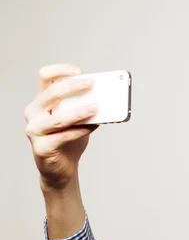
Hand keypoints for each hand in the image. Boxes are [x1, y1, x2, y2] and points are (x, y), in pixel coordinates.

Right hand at [24, 63, 98, 190]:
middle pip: (51, 94)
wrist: (62, 168)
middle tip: (91, 84)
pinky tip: (93, 126)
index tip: (79, 71)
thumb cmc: (69, 140)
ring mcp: (35, 130)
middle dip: (72, 87)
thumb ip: (83, 107)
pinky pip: (63, 136)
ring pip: (58, 118)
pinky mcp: (41, 147)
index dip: (60, 70)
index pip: (45, 77)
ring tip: (95, 108)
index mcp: (41, 102)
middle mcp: (34, 113)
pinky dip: (80, 130)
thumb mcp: (76, 119)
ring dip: (78, 112)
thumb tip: (104, 96)